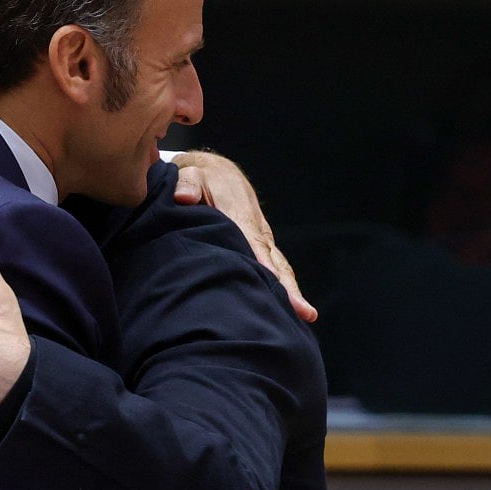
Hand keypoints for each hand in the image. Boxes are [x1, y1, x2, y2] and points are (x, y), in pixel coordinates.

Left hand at [172, 151, 316, 321]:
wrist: (220, 174)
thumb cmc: (202, 180)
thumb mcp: (191, 177)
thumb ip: (187, 185)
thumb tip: (184, 197)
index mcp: (241, 216)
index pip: (253, 241)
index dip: (261, 259)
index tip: (271, 277)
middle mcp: (257, 231)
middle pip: (275, 261)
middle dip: (287, 286)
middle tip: (301, 309)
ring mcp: (263, 240)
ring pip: (280, 267)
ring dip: (292, 291)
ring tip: (306, 315)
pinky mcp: (262, 248)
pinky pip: (277, 268)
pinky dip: (286, 287)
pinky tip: (294, 310)